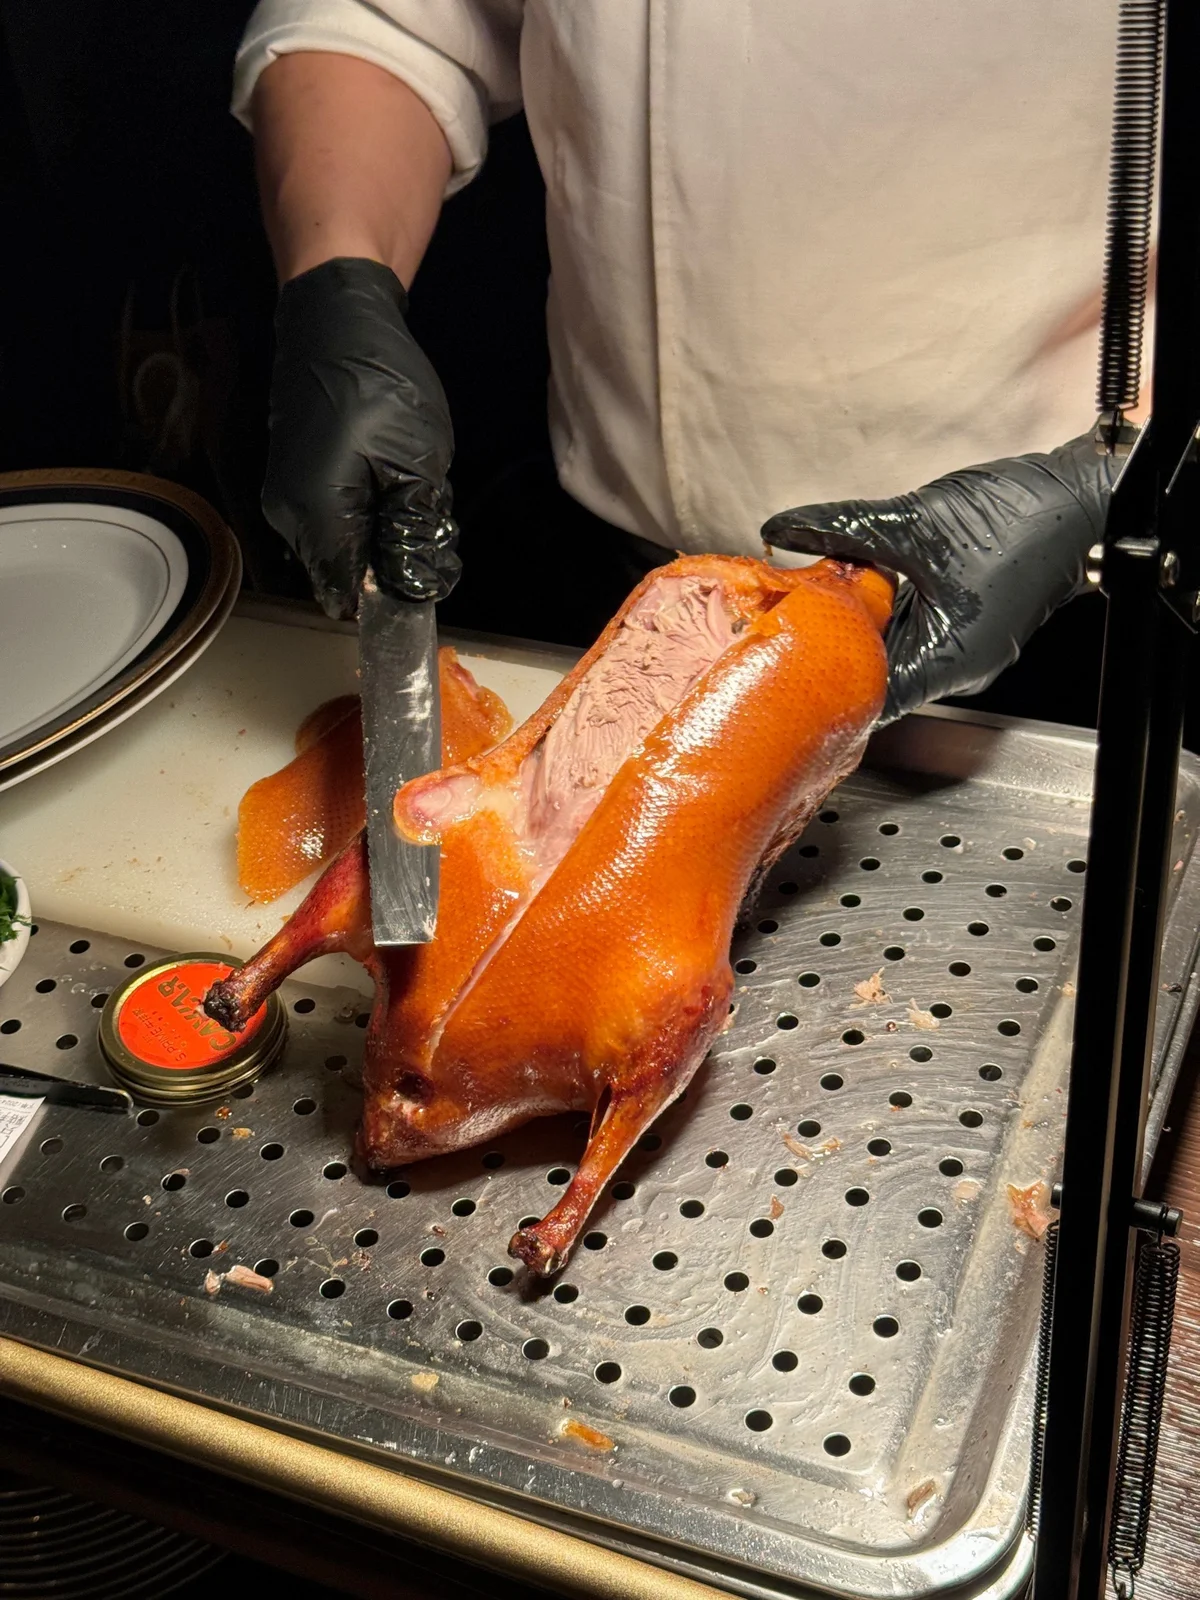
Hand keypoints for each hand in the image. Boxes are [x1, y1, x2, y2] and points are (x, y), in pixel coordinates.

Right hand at [263, 257, 459, 617]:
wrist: (335, 318)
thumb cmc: (377, 385)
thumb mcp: (417, 465)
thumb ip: (415, 534)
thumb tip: (417, 586)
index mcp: (317, 518)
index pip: (349, 597)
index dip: (389, 602)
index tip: (425, 582)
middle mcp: (290, 517)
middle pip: (347, 575)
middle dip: (393, 561)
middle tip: (429, 515)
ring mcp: (288, 497)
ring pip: (346, 548)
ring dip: (385, 533)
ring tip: (412, 484)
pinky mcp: (297, 479)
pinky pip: (337, 520)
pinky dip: (371, 511)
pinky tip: (392, 474)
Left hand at [762, 434, 1118, 722]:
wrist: (1078, 496)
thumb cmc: (1022, 519)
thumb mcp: (911, 521)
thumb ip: (841, 529)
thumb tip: (784, 529)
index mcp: (946, 661)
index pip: (867, 698)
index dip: (820, 681)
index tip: (779, 664)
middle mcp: (955, 666)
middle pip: (875, 672)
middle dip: (830, 646)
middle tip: (782, 623)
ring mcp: (962, 646)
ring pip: (891, 646)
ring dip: (855, 623)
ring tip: (811, 599)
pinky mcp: (965, 622)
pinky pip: (911, 627)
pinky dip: (882, 609)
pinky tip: (856, 583)